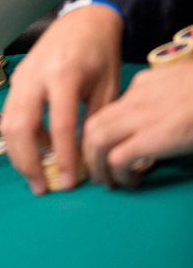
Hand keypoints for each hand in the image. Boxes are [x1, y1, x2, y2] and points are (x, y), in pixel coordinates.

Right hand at [0, 4, 121, 193]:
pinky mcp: (17, 78)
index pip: (59, 125)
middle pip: (20, 126)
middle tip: (42, 187)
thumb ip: (94, 121)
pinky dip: (20, 136)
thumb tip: (85, 159)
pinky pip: (11, 112)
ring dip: (18, 153)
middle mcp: (36, 74)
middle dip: (28, 163)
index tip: (70, 183)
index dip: (63, 158)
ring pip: (8, 121)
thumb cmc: (100, 52)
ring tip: (36, 176)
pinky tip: (38, 149)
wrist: (83, 19)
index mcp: (63, 74)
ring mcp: (22, 75)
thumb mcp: (107, 86)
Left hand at [82, 60, 192, 186]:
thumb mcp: (179, 87)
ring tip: (108, 181)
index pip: (109, 109)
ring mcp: (140, 116)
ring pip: (96, 140)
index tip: (103, 150)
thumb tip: (160, 120)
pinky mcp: (152, 137)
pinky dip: (119, 173)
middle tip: (97, 171)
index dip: (101, 133)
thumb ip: (163, 98)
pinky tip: (130, 182)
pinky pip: (118, 158)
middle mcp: (134, 98)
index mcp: (143, 85)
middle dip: (88, 151)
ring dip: (97, 164)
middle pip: (93, 124)